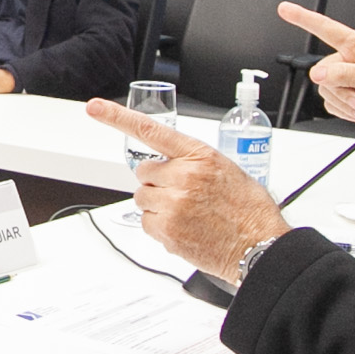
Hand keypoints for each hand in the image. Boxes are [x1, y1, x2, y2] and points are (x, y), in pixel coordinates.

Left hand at [86, 99, 287, 279]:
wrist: (259, 246)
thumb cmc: (249, 211)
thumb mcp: (227, 171)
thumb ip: (194, 163)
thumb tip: (173, 166)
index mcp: (199, 156)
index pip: (151, 130)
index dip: (118, 117)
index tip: (95, 107)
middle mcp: (183, 176)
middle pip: (143, 172)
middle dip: (157, 182)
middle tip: (182, 196)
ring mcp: (173, 203)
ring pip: (143, 198)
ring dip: (158, 205)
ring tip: (188, 214)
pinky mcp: (166, 229)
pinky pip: (146, 223)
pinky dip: (160, 227)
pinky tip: (185, 229)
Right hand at [277, 3, 354, 145]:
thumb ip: (344, 74)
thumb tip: (319, 74)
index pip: (325, 28)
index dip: (303, 18)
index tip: (285, 9)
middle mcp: (349, 60)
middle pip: (322, 70)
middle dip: (341, 88)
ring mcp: (345, 80)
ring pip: (324, 89)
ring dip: (344, 102)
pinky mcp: (343, 98)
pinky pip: (328, 103)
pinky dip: (343, 111)